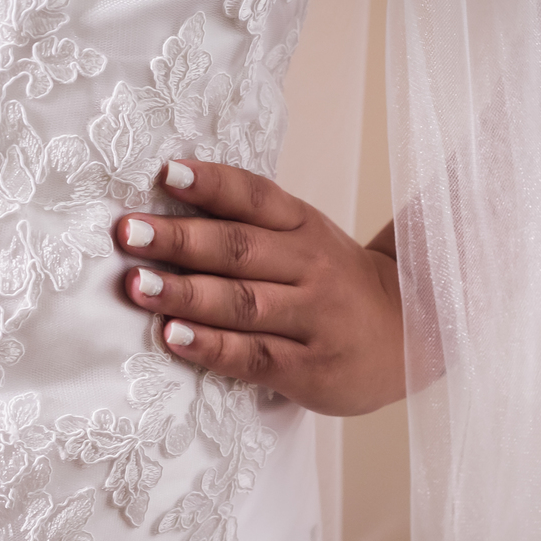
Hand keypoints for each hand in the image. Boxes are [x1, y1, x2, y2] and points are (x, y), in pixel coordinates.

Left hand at [118, 160, 404, 416]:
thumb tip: (169, 200)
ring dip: (185, 293)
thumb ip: (250, 223)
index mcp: (303, 227)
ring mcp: (313, 318)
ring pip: (243, 302)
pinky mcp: (310, 368)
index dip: (210, 183)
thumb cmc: (334, 284)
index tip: (164, 172)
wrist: (412, 335)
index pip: (254, 197)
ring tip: (136, 285)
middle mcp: (311, 267)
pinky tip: (173, 338)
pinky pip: (255, 355)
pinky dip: (212, 347)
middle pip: (239, 248)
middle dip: (178, 239)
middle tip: (127, 232)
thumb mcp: (305, 240)